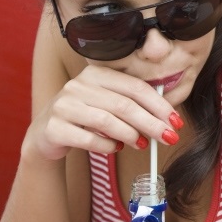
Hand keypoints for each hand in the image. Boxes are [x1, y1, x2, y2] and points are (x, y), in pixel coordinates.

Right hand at [23, 67, 179, 161]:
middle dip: (151, 123)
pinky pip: (88, 139)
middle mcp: (78, 85)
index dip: (159, 105)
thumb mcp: (107, 102)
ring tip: (143, 144)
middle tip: (168, 138)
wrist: (45, 134)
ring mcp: (63, 105)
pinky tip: (115, 148)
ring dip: (131, 135)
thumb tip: (168, 119)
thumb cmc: (85, 117)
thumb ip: (132, 104)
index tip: (176, 121)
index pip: (135, 87)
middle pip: (124, 105)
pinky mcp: (54, 128)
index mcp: (96, 73)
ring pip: (107, 121)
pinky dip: (107, 146)